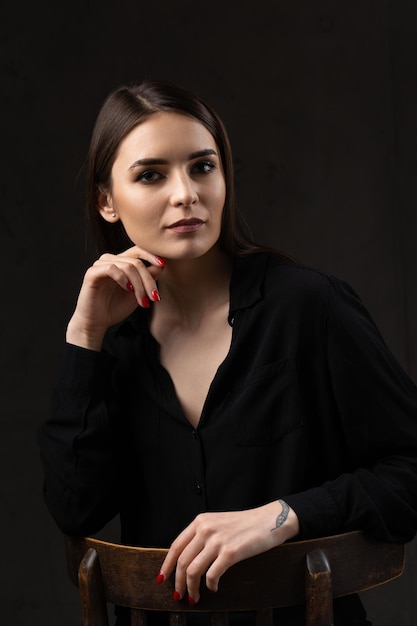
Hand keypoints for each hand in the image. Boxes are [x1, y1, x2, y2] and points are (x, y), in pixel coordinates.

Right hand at [66, 245, 165, 349]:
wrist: (97, 322)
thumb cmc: (115, 307)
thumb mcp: (137, 292)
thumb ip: (147, 278)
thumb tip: (161, 264)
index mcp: (121, 262)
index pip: (138, 251)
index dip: (151, 255)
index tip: (163, 264)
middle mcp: (111, 260)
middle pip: (136, 262)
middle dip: (148, 280)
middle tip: (154, 297)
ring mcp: (100, 265)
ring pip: (127, 266)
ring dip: (139, 284)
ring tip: (142, 300)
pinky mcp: (92, 273)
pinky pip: (111, 269)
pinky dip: (122, 278)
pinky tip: (127, 289)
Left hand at [157, 500, 298, 603]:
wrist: (268, 520)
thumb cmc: (244, 525)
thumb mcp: (217, 523)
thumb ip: (202, 536)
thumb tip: (186, 560)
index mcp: (200, 521)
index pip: (176, 546)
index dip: (167, 565)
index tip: (162, 579)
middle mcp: (205, 529)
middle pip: (182, 561)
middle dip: (178, 583)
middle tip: (179, 596)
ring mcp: (218, 541)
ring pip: (193, 570)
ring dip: (191, 589)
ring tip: (194, 597)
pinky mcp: (231, 552)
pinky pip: (212, 575)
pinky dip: (210, 586)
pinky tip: (213, 589)